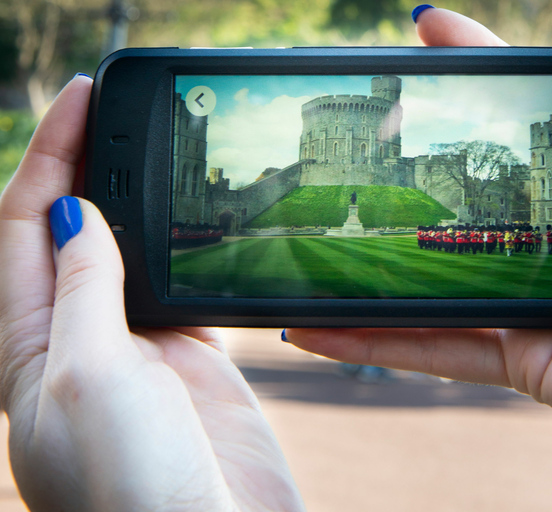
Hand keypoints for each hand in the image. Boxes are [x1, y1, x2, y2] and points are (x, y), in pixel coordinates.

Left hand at [0, 77, 302, 510]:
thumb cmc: (128, 486)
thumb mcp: (88, 373)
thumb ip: (83, 289)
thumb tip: (77, 213)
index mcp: (27, 343)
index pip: (23, 225)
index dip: (48, 156)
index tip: (80, 100)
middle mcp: (76, 341)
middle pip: (72, 230)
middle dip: (85, 165)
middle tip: (113, 108)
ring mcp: (136, 349)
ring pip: (129, 254)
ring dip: (136, 200)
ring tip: (154, 149)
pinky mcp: (189, 360)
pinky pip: (180, 286)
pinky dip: (185, 247)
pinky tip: (198, 222)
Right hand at [285, 6, 551, 510]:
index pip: (521, 125)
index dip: (477, 76)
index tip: (428, 34)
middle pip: (463, 202)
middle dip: (406, 168)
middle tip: (349, 134)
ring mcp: (533, 308)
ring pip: (433, 285)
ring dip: (369, 269)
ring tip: (313, 239)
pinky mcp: (521, 362)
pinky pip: (435, 349)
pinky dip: (373, 342)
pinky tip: (315, 328)